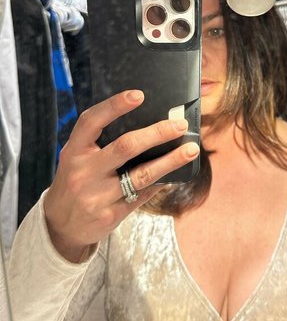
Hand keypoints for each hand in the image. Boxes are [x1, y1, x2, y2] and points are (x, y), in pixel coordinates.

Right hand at [44, 89, 198, 262]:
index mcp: (74, 151)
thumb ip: (101, 142)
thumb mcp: (76, 158)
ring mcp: (97, 195)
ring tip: (191, 150)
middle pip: (126, 146)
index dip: (114, 106)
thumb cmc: (76, 181)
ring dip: (170, 160)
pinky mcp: (111, 215)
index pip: (92, 122)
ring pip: (142, 175)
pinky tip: (177, 173)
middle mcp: (84, 172)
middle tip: (180, 125)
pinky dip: (162, 182)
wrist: (60, 225)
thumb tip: (147, 122)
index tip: (139, 95)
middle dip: (157, 133)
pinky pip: (144, 195)